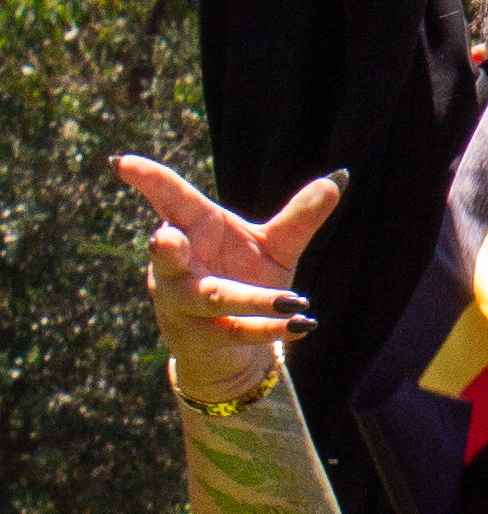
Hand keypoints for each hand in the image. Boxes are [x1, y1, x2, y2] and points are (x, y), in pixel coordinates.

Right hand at [113, 153, 341, 406]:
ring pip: (211, 297)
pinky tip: (303, 324)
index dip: (146, 180)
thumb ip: (299, 217)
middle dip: (164, 246)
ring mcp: (182, 304)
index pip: (168, 200)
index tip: (121, 163)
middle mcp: (177, 266)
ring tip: (294, 301)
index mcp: (192, 230)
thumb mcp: (273, 248)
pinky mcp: (201, 339)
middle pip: (166, 252)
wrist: (231, 350)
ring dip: (253, 299)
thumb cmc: (244, 278)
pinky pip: (235, 331)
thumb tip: (339, 178)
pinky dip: (269, 329)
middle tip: (166, 237)